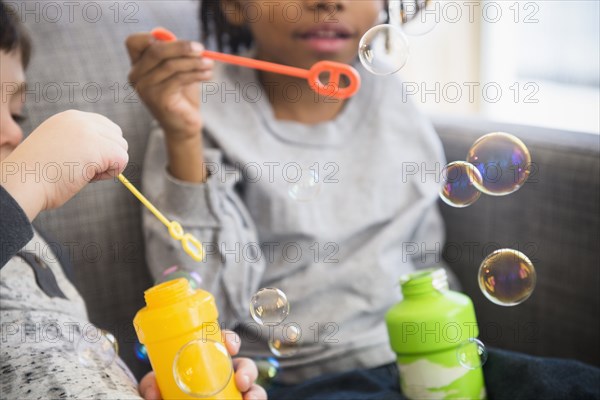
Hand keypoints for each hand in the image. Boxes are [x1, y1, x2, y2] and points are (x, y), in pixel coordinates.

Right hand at [1, 110, 127, 220]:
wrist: (21, 183)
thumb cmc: (37, 175)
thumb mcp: (58, 148)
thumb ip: (79, 143)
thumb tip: (107, 155)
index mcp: (70, 118)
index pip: (105, 128)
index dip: (101, 149)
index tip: (80, 160)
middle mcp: (80, 119)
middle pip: (117, 137)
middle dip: (106, 156)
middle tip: (81, 168)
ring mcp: (88, 131)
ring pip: (122, 148)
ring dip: (107, 166)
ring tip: (80, 172)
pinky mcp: (96, 147)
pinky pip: (122, 160)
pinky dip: (110, 173)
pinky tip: (87, 176)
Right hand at [125, 32, 213, 141]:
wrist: (184, 125)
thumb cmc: (182, 96)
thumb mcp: (179, 70)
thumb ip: (177, 54)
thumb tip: (187, 43)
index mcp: (137, 66)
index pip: (134, 43)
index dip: (150, 37)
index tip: (174, 39)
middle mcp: (136, 76)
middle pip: (155, 51)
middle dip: (181, 47)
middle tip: (201, 48)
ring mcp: (145, 89)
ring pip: (170, 65)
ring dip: (194, 62)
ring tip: (210, 64)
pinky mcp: (158, 99)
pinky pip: (178, 79)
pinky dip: (196, 74)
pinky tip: (208, 75)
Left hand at [139, 331, 266, 399]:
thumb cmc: (166, 394)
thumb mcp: (157, 386)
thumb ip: (152, 386)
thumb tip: (154, 392)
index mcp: (207, 360)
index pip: (223, 343)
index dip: (231, 340)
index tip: (231, 346)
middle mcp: (224, 375)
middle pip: (244, 365)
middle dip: (248, 370)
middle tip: (241, 381)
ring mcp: (232, 393)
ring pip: (253, 388)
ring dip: (256, 392)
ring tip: (250, 399)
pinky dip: (256, 399)